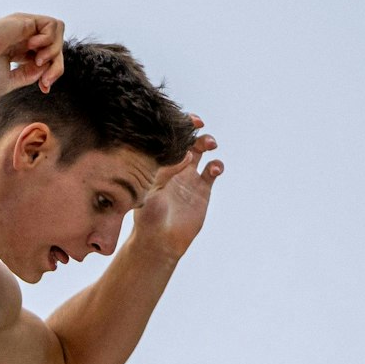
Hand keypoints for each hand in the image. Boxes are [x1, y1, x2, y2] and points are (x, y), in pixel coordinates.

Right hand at [0, 14, 65, 95]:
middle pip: (55, 47)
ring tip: (38, 60)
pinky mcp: (25, 21)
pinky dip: (49, 39)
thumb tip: (48, 67)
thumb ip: (30, 74)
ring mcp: (25, 29)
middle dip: (57, 66)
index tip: (44, 88)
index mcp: (19, 52)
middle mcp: (24, 39)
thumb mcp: (10, 81)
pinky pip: (53, 25)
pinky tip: (32, 46)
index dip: (51, 73)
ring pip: (58, 33)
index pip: (46, 59)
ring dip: (55, 50)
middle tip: (46, 80)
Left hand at [133, 117, 223, 257]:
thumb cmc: (147, 218)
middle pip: (186, 139)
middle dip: (195, 130)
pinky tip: (215, 169)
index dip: (178, 127)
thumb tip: (187, 153)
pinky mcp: (202, 190)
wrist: (158, 242)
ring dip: (208, 142)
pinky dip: (217, 165)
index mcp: (158, 164)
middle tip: (200, 127)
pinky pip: (212, 171)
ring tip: (210, 144)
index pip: (168, 140)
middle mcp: (174, 167)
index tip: (186, 121)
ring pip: (202, 151)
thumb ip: (167, 171)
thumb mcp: (151, 191)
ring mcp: (189, 177)